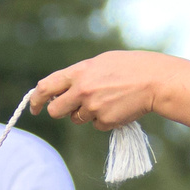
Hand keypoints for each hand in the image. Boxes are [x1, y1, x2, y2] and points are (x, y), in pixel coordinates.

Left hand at [31, 50, 189, 130]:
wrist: (155, 81)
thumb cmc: (130, 68)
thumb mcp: (101, 63)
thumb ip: (80, 75)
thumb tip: (62, 90)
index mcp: (79, 72)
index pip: (46, 87)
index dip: (36, 99)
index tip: (35, 107)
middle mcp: (82, 90)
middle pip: (56, 110)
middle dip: (60, 111)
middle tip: (70, 109)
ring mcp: (93, 107)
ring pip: (77, 119)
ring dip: (86, 114)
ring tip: (106, 100)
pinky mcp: (105, 121)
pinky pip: (96, 126)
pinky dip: (104, 120)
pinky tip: (118, 107)